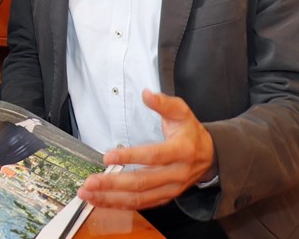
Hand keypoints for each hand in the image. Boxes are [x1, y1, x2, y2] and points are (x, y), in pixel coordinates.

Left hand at [78, 89, 216, 209]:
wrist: (209, 156)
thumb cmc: (190, 132)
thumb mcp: (181, 112)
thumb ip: (164, 103)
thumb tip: (146, 93)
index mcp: (182, 151)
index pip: (153, 156)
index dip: (130, 157)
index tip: (107, 156)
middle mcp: (177, 174)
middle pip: (143, 182)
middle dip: (114, 184)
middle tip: (90, 182)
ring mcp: (171, 189)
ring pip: (140, 198)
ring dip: (112, 198)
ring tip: (88, 194)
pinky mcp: (165, 198)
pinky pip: (141, 204)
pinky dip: (120, 205)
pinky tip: (101, 201)